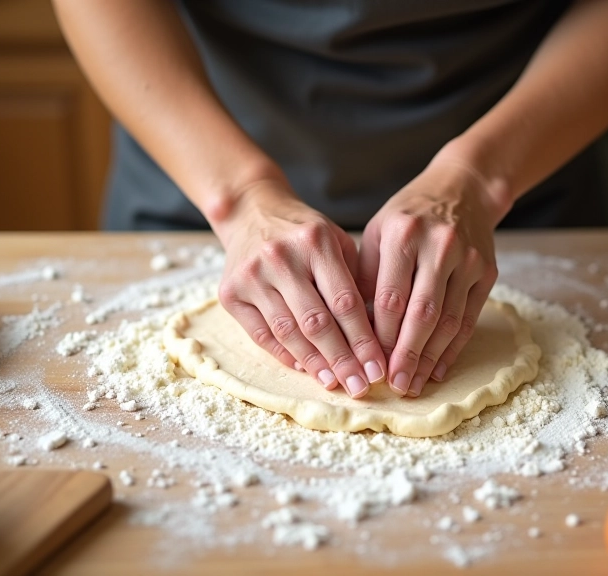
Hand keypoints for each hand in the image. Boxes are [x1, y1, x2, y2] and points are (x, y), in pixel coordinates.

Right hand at [214, 179, 386, 398]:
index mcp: (315, 241)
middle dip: (341, 360)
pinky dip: (285, 355)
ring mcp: (251, 275)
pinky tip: (305, 369)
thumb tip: (377, 336)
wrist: (251, 211)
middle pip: (316, 322)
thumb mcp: (336, 241)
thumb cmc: (305, 233)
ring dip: (314, 364)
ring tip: (335, 383)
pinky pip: (261, 334)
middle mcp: (280, 257)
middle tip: (359, 387)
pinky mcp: (229, 292)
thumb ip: (355, 279)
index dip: (363, 340)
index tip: (377, 368)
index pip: (345, 301)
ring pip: (287, 332)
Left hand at [358, 159, 503, 397]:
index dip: (381, 335)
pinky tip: (438, 368)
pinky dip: (453, 347)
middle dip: (407, 354)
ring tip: (414, 384)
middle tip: (395, 385)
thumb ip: (366, 275)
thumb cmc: (408, 216)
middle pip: (422, 313)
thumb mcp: (377, 232)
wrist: (463, 188)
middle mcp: (439, 245)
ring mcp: (468, 259)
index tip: (370, 362)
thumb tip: (355, 329)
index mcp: (404, 233)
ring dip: (430, 358)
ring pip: (449, 320)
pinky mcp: (487, 271)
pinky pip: (469, 318)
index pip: (390, 296)